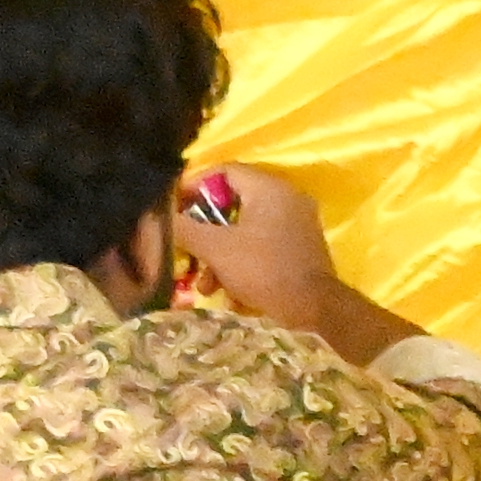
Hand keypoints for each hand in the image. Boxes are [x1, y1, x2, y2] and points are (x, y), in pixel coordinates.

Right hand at [175, 164, 340, 331]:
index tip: (175, 208)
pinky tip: (233, 297)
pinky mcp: (301, 250)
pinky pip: (264, 250)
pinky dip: (245, 268)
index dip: (194, 187)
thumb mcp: (217, 249)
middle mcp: (286, 199)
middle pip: (233, 207)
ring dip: (221, 260)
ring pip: (246, 234)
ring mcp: (297, 225)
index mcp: (268, 188)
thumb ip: (187, 229)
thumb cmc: (264, 270)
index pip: (223, 171)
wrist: (316, 310)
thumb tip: (164, 218)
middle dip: (206, 236)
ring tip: (208, 288)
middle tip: (188, 253)